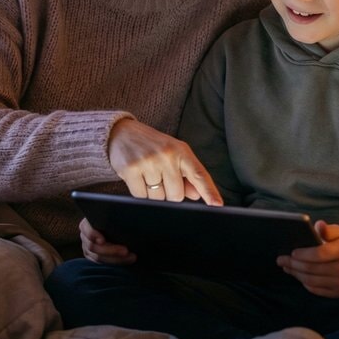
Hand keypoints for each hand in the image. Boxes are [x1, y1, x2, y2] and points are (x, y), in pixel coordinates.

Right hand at [79, 217, 135, 265]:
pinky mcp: (93, 257)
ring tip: (132, 257)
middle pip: (93, 247)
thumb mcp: (115, 213)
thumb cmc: (117, 215)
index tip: (102, 240)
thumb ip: (116, 214)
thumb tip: (125, 214)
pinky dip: (115, 263)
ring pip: (98, 257)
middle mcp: (85, 236)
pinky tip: (127, 260)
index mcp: (87, 223)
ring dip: (116, 258)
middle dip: (111, 250)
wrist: (118, 223)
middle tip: (126, 251)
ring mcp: (87, 248)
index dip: (93, 235)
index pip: (87, 229)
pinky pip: (102, 263)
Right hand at [107, 118, 222, 204]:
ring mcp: (148, 162)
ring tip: (147, 174)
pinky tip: (137, 177)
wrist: (121, 133)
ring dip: (153, 193)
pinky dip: (140, 192)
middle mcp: (167, 155)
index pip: (199, 174)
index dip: (209, 191)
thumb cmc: (152, 146)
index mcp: (181, 151)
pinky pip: (141, 196)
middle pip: (176, 195)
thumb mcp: (173, 154)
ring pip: (158, 198)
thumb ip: (187, 175)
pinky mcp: (131, 169)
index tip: (217, 204)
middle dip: (169, 193)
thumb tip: (196, 195)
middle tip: (160, 177)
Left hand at [278, 221, 338, 297]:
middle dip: (294, 264)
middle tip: (281, 259)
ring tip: (287, 267)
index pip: (319, 254)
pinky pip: (317, 290)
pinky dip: (305, 283)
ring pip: (312, 281)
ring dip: (296, 274)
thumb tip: (318, 225)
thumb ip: (329, 230)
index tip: (292, 252)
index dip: (303, 254)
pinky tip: (298, 275)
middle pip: (312, 269)